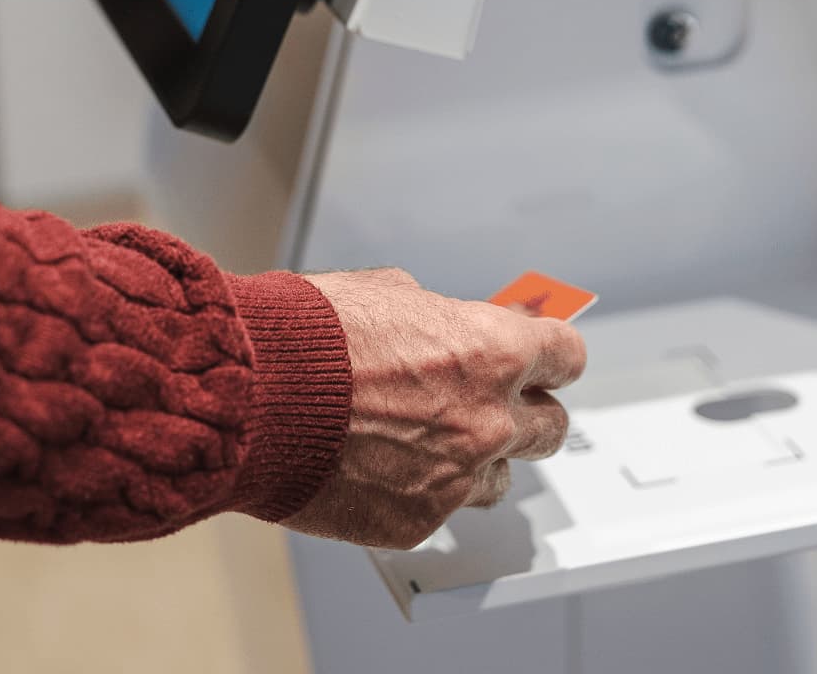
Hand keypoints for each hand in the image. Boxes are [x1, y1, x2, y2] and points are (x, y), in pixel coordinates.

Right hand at [284, 268, 587, 550]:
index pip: (566, 357)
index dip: (551, 356)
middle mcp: (488, 420)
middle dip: (525, 412)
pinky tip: (379, 468)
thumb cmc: (306, 338)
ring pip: (500, 478)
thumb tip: (447, 325)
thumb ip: (436, 317)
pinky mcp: (417, 523)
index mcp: (492, 352)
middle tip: (493, 403)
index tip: (543, 359)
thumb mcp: (384, 293)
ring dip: (477, 459)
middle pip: (551, 427)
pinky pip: (440, 511)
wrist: (250, 398)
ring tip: (427, 441)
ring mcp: (456, 478)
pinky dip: (417, 491)